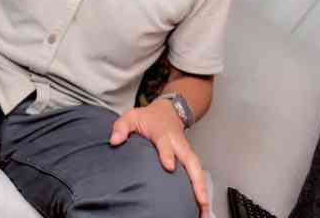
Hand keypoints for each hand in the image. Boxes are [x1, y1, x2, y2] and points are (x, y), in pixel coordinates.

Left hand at [110, 99, 210, 217]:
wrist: (168, 111)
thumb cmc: (148, 118)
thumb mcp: (132, 116)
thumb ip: (122, 127)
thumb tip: (115, 140)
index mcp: (163, 133)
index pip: (165, 144)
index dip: (167, 155)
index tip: (169, 167)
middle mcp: (178, 144)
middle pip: (190, 161)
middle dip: (196, 180)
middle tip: (200, 199)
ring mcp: (186, 152)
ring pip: (198, 170)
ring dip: (203, 190)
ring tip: (204, 211)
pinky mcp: (189, 159)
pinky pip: (198, 175)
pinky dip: (202, 190)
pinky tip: (202, 207)